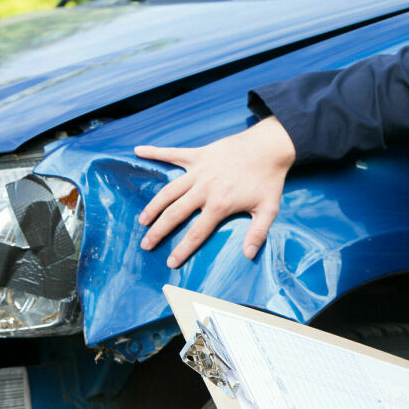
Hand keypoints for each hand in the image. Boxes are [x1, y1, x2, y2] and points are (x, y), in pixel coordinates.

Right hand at [135, 116, 295, 267]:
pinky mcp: (199, 155)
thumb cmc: (269, 179)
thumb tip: (248, 255)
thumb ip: (257, 233)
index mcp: (219, 205)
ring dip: (154, 205)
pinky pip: (172, 153)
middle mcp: (204, 189)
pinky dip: (155, 152)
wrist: (269, 147)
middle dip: (158, 231)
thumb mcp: (268, 209)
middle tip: (145, 244)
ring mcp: (199, 171)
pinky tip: (138, 151)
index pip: (196, 233)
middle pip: (175, 214)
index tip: (170, 262)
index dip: (182, 249)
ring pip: (169, 190)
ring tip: (143, 220)